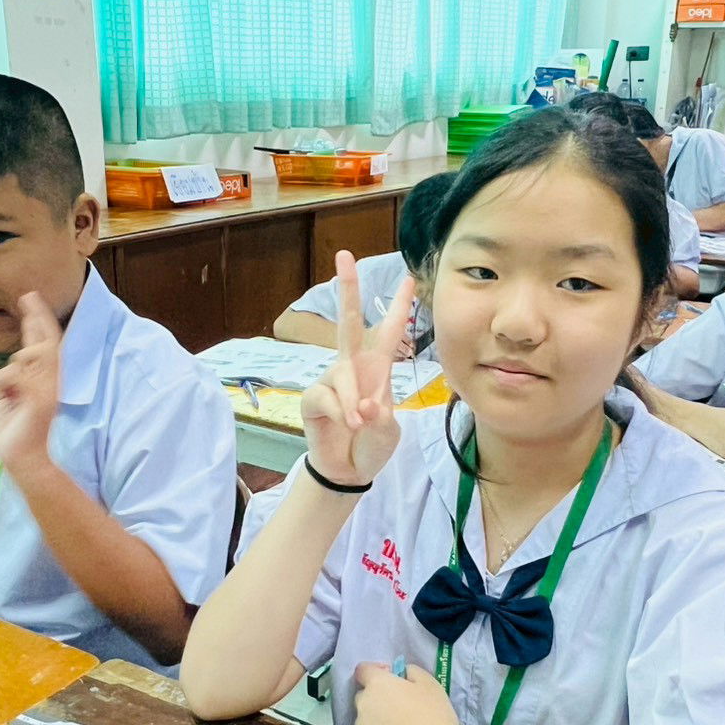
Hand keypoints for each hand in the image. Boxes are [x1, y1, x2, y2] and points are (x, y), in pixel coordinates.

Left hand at [0, 293, 61, 474]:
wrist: (23, 458)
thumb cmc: (14, 433)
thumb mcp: (8, 399)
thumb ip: (11, 381)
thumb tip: (9, 370)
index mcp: (45, 382)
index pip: (43, 346)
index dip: (38, 322)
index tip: (31, 301)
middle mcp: (52, 383)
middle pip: (46, 342)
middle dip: (37, 318)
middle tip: (29, 297)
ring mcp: (49, 390)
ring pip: (27, 358)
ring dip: (11, 372)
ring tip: (9, 394)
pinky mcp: (42, 398)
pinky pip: (18, 375)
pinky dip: (7, 384)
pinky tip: (9, 398)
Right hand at [301, 251, 414, 485]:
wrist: (349, 470)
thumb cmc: (372, 443)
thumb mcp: (388, 430)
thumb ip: (381, 416)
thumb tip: (365, 405)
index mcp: (377, 367)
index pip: (390, 331)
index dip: (399, 306)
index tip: (410, 277)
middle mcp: (352, 366)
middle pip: (349, 321)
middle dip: (347, 288)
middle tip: (344, 255)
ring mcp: (331, 380)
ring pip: (343, 374)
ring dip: (354, 402)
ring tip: (360, 423)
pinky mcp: (314, 397)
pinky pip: (328, 397)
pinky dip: (341, 413)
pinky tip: (346, 425)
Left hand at [352, 663, 461, 724]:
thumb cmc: (435, 715)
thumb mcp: (429, 683)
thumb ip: (411, 671)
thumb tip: (401, 674)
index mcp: (378, 684)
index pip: (363, 670)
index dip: (375, 672)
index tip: (391, 679)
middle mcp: (363, 703)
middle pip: (363, 695)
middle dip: (376, 698)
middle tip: (398, 708)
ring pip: (364, 718)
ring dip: (375, 719)